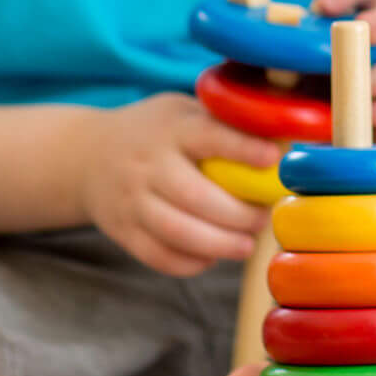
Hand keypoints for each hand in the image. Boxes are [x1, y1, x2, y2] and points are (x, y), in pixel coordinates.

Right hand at [77, 93, 279, 275]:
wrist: (87, 155)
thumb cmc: (157, 132)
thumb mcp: (184, 112)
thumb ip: (224, 124)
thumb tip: (287, 140)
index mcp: (172, 128)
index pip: (209, 136)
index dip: (243, 148)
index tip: (273, 159)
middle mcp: (147, 164)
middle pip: (195, 196)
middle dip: (237, 214)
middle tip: (264, 219)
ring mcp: (130, 200)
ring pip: (176, 232)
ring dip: (219, 245)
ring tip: (246, 246)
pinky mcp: (121, 230)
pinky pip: (157, 256)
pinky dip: (190, 263)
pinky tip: (213, 256)